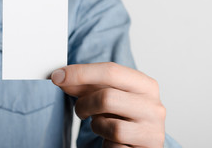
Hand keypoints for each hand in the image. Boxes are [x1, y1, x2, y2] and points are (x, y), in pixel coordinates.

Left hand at [51, 62, 165, 147]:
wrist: (141, 143)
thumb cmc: (122, 115)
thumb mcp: (107, 95)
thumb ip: (86, 85)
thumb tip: (59, 77)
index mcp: (145, 85)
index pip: (111, 71)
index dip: (80, 73)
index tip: (57, 76)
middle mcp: (154, 106)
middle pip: (107, 97)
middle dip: (84, 103)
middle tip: (79, 110)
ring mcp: (153, 131)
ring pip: (110, 126)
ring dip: (96, 125)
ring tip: (100, 124)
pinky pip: (115, 146)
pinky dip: (106, 143)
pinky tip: (111, 140)